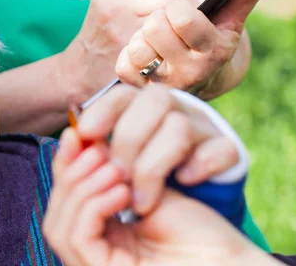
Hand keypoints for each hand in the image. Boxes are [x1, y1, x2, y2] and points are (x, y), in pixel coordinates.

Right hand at [45, 151, 277, 265]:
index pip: (64, 206)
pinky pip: (78, 239)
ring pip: (59, 228)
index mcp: (102, 242)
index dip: (65, 167)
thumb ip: (114, 173)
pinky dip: (93, 207)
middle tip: (93, 145)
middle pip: (55, 218)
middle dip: (70, 174)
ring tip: (112, 166)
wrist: (229, 261)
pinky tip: (121, 189)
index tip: (74, 131)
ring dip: (82, 188)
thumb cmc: (198, 231)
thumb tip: (83, 137)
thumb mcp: (148, 192)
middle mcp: (94, 259)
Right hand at [58, 0, 197, 103]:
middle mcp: (115, 11)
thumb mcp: (106, 7)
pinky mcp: (135, 55)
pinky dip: (179, 38)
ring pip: (170, 18)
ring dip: (185, 21)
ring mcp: (126, 34)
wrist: (79, 72)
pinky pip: (167, 40)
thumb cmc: (100, 38)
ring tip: (189, 26)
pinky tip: (182, 41)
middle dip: (185, 2)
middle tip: (195, 11)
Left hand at [74, 84, 238, 215]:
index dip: (103, 109)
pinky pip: (221, 149)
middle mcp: (173, 108)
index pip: (123, 93)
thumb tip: (69, 141)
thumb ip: (92, 151)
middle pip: (153, 100)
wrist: (191, 195)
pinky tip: (184, 183)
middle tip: (115, 177)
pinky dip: (200, 166)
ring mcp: (202, 127)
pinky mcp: (227, 150)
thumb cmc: (141, 171)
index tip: (85, 133)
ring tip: (140, 202)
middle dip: (128, 141)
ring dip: (154, 165)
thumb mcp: (114, 160)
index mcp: (141, 106)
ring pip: (180, 125)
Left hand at [115, 0, 274, 98]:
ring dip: (142, 37)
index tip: (181, 12)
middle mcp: (189, 72)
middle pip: (154, 27)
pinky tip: (145, 57)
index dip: (176, 8)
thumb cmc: (211, 42)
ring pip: (137, 46)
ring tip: (156, 42)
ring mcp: (164, 85)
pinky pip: (123, 64)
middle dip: (158, 20)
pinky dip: (129, 56)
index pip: (180, 16)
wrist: (200, 82)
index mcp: (212, 51)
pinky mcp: (141, 90)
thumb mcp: (230, 21)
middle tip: (167, 26)